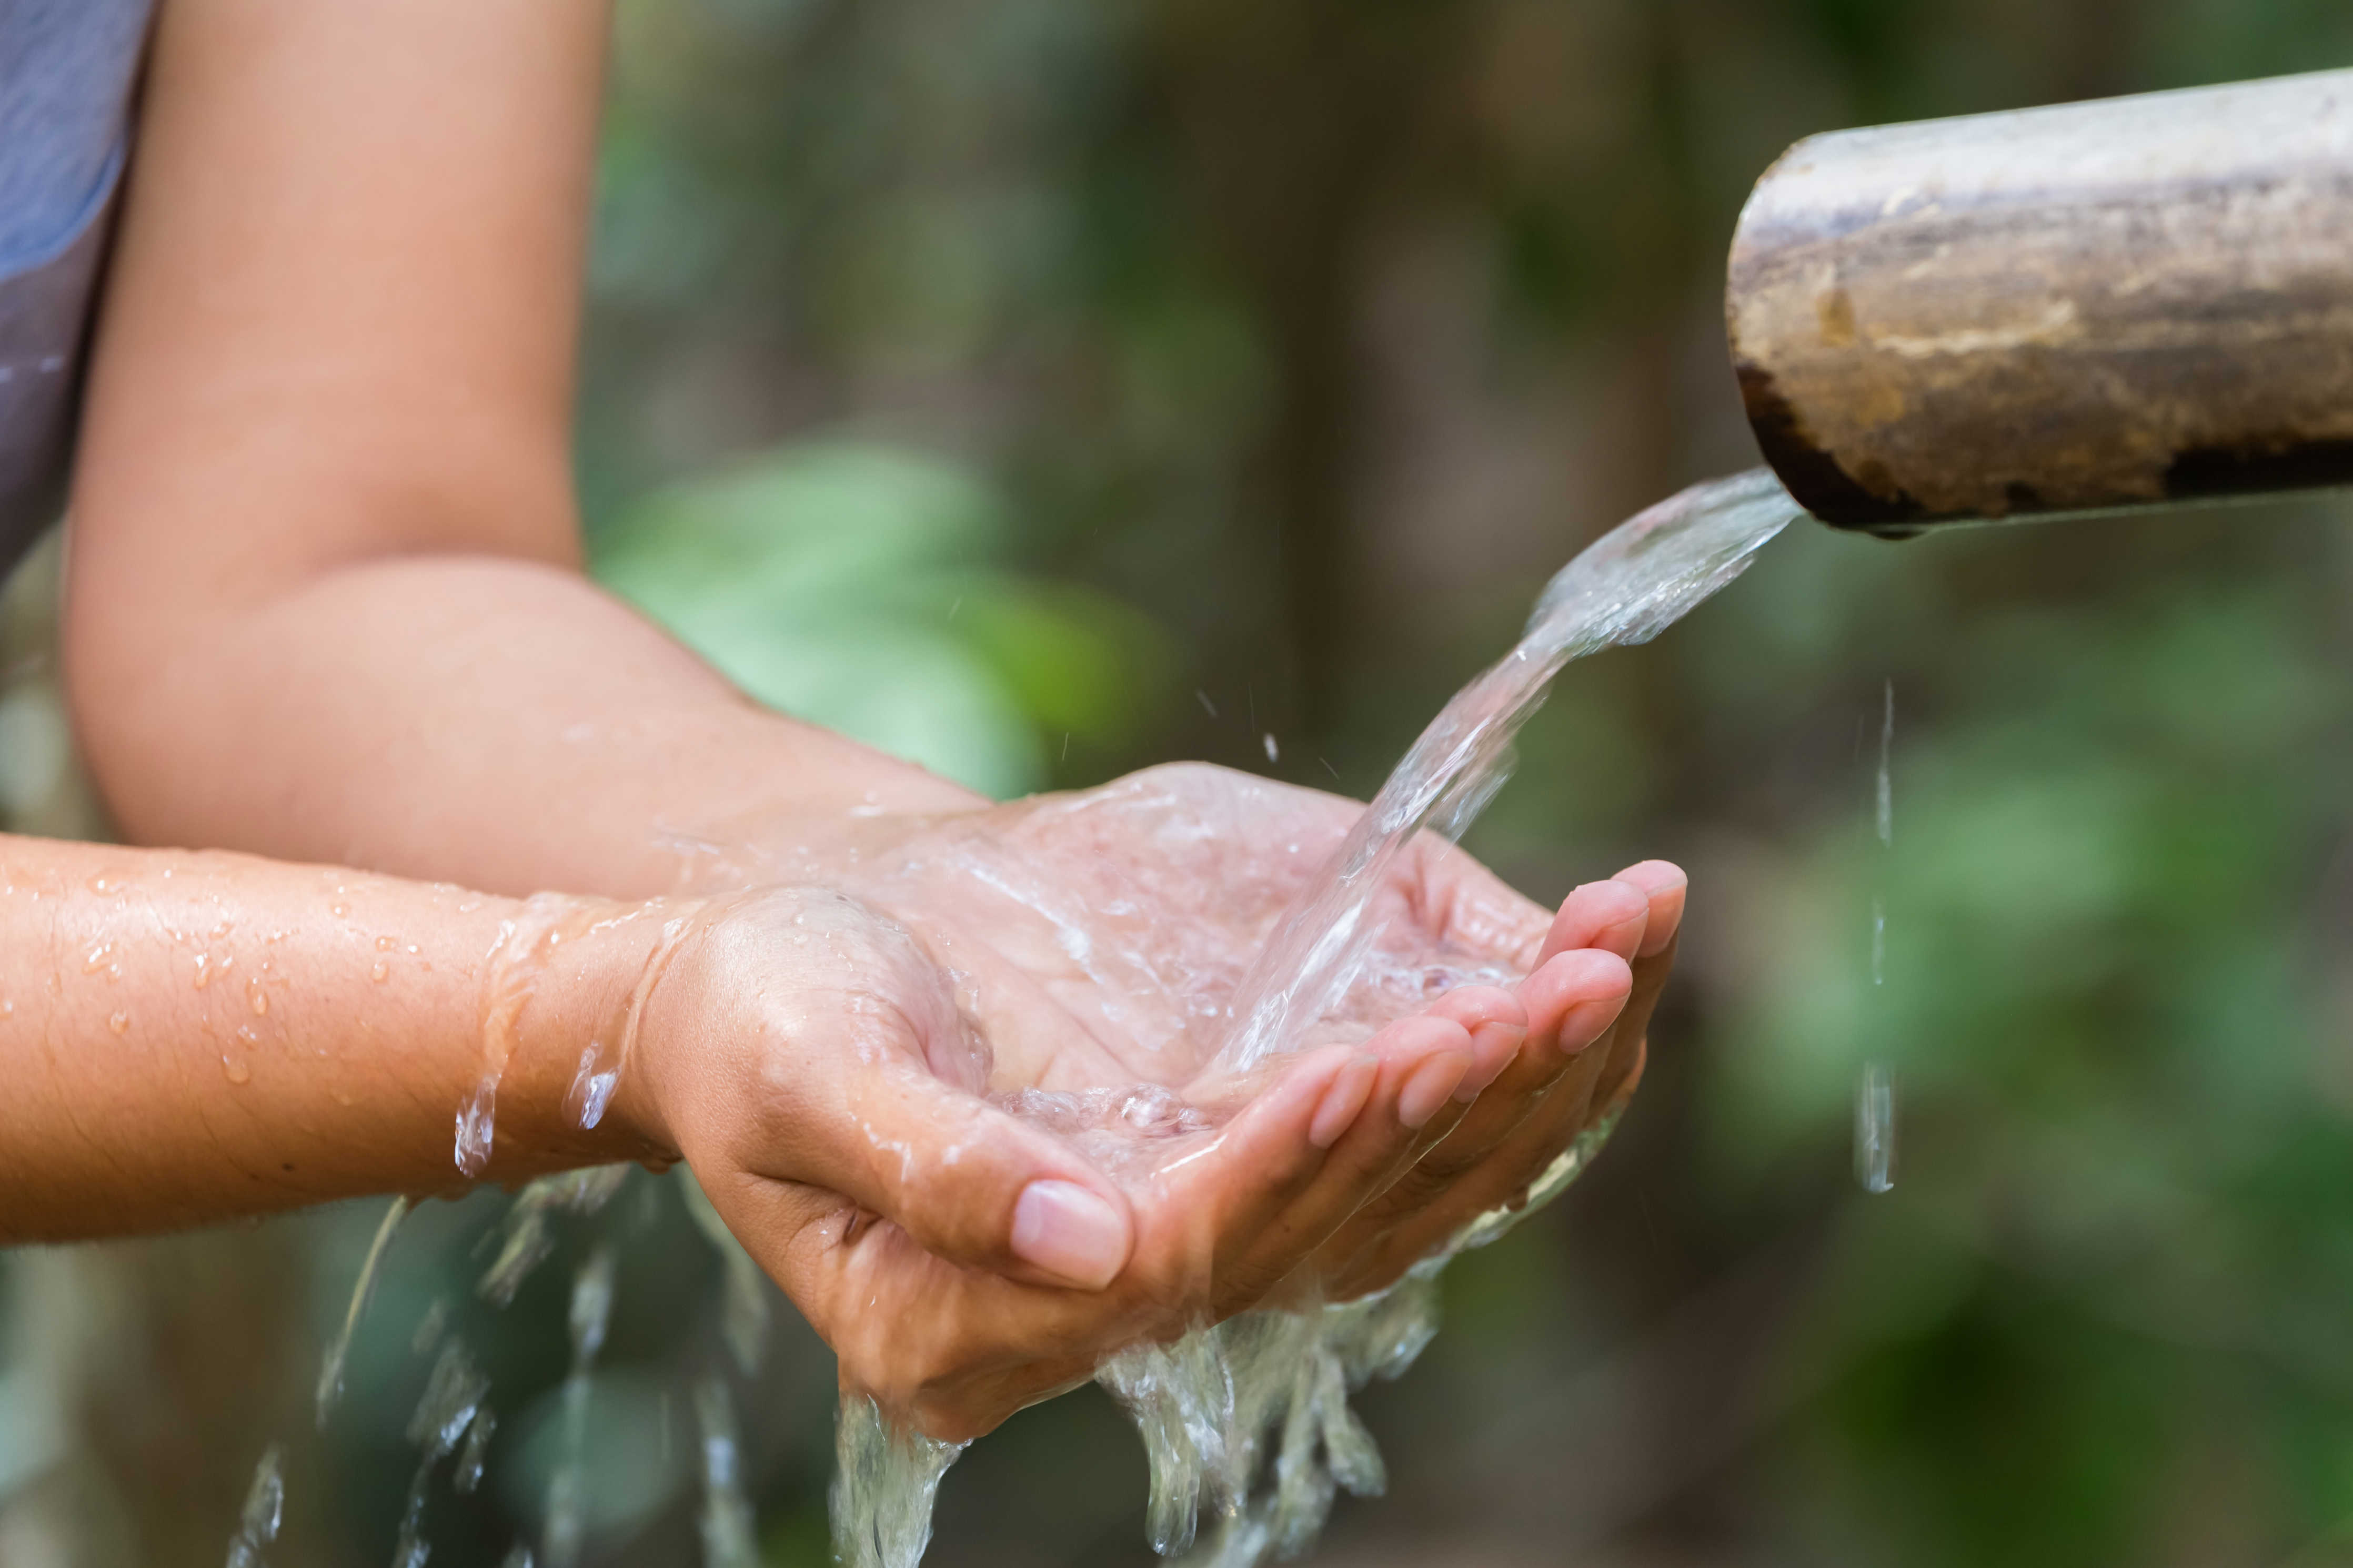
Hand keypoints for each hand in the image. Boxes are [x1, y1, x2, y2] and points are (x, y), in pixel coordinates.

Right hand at [613, 884, 1549, 1438]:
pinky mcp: (1238, 1147)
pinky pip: (1396, 1124)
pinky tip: (1589, 953)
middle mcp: (1107, 1296)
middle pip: (1315, 1227)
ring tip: (1610, 959)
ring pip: (1391, 1187)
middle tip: (1547, 996)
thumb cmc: (761, 1017)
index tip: (1362, 1061)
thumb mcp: (810, 1079)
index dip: (1276, 1167)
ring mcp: (1187, 1224)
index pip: (1174, 1257)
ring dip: (1512, 1077)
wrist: (783, 951)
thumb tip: (1087, 1243)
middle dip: (1439, 1110)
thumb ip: (935, 1168)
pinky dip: (1498, 1043)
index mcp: (976, 1324)